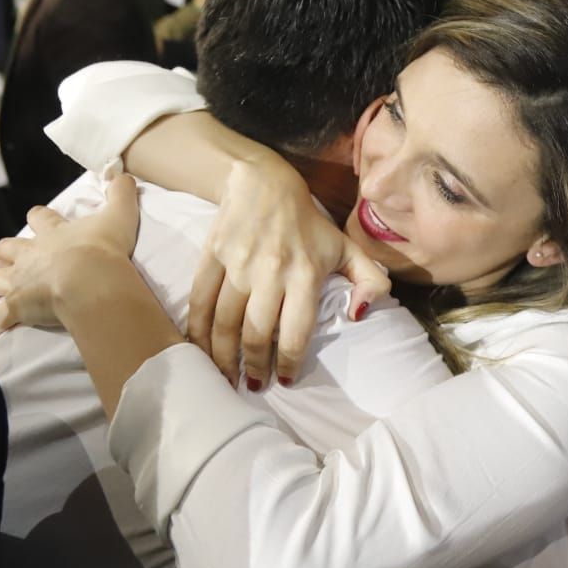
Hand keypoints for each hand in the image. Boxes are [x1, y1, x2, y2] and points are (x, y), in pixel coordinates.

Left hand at [0, 176, 141, 343]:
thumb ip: (121, 193)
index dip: (39, 218)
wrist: (90, 279)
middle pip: (8, 248)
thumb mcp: (119, 215)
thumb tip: (124, 175)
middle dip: (7, 252)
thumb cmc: (103, 248)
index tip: (39, 218)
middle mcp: (30, 255)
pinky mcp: (16, 307)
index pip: (39, 218)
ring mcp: (20, 281)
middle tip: (12, 258)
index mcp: (53, 234)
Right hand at [188, 155, 391, 388]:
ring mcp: (238, 265)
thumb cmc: (309, 224)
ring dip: (224, 357)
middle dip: (254, 366)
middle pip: (257, 333)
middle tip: (254, 384)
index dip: (290, 361)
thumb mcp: (347, 247)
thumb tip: (361, 315)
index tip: (286, 380)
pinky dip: (197, 332)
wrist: (263, 183)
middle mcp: (271, 271)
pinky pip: (200, 302)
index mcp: (306, 272)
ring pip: (225, 323)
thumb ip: (370, 280)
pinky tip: (201, 350)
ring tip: (227, 376)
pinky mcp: (211, 257)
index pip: (296, 329)